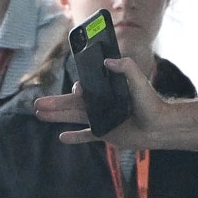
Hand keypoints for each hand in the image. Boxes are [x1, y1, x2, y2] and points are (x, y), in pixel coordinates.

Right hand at [33, 57, 166, 147]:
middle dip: (55, 103)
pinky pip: (87, 135)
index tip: (77, 90)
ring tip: (40, 115)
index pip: (85, 89)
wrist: (160, 126)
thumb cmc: (152, 102)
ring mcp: (102, 119)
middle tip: (36, 104)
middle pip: (73, 104)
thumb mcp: (139, 81)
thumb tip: (108, 60)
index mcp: (106, 90)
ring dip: (57, 117)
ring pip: (74, 117)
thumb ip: (126, 67)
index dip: (78, 90)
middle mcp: (101, 103)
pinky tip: (62, 137)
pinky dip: (75, 137)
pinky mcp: (106, 134)